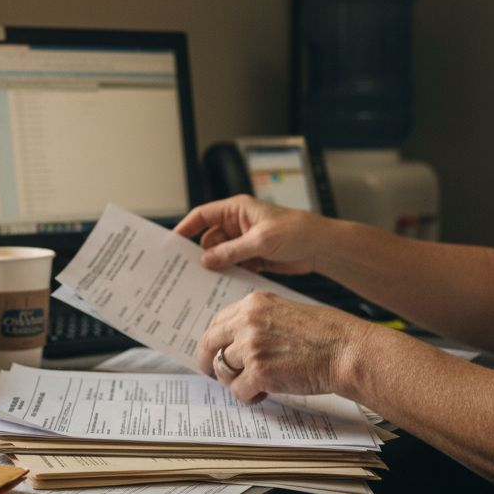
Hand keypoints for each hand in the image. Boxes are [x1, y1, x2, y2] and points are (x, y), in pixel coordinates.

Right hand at [173, 194, 329, 273]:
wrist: (322, 247)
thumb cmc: (296, 232)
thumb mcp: (260, 241)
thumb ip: (231, 251)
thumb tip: (205, 260)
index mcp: (237, 209)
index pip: (203, 216)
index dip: (186, 228)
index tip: (172, 244)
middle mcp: (238, 224)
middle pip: (209, 239)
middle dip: (201, 254)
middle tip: (188, 271)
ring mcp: (244, 241)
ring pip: (220, 255)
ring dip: (216, 267)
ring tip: (205, 282)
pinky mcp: (253, 257)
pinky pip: (233, 266)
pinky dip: (229, 274)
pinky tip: (224, 285)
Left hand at [196, 291, 366, 403]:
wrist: (347, 350)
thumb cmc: (325, 334)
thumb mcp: (285, 312)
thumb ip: (258, 322)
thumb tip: (236, 341)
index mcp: (253, 303)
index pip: (218, 321)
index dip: (213, 340)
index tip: (213, 351)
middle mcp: (247, 321)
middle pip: (209, 343)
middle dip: (207, 361)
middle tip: (211, 374)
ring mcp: (251, 347)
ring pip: (223, 369)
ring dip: (235, 381)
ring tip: (254, 385)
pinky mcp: (259, 371)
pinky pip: (238, 390)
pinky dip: (248, 396)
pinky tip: (263, 393)